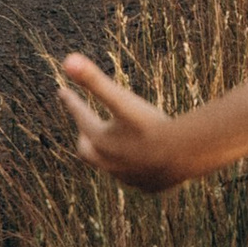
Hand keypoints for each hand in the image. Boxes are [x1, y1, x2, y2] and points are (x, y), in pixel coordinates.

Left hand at [57, 53, 192, 187]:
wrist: (185, 156)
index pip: (80, 117)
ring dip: (110, 155)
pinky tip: (145, 165)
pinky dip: (137, 169)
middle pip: (86, 150)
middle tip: (84, 128)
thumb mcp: (123, 100)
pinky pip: (138, 179)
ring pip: (112, 167)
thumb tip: (68, 59)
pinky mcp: (150, 187)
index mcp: (100, 140)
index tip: (62, 91)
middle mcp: (109, 163)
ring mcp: (129, 177)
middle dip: (84, 137)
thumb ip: (94, 80)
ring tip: (116, 146)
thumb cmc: (152, 125)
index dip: (71, 102)